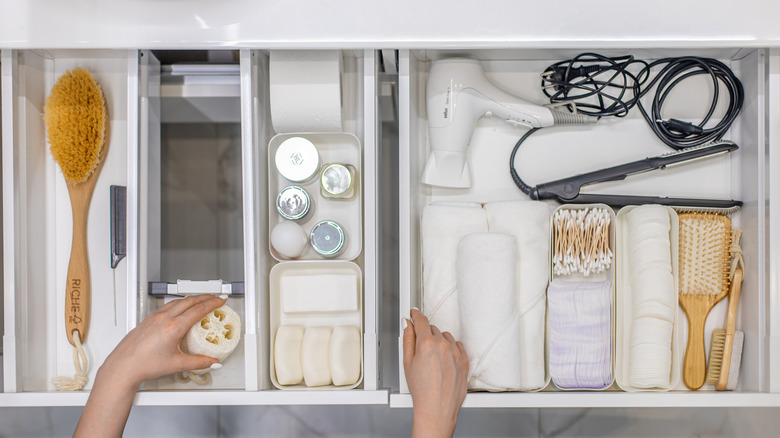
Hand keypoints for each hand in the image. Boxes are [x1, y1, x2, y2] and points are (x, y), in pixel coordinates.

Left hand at [98, 294, 225, 389]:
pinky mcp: (148, 319)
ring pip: (178, 301)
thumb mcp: (177, 365)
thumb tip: (213, 362)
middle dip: (205, 297)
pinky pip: (168, 305)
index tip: (220, 300)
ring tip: (201, 300)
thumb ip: (199, 362)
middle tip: (215, 298)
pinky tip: (180, 307)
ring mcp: (155, 317)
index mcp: (173, 327)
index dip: (212, 303)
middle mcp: (164, 318)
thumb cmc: (144, 365)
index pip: (198, 310)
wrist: (123, 367)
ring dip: (192, 298)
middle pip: (190, 301)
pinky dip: (179, 303)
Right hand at [403, 308, 468, 437]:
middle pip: (432, 329)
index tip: (414, 313)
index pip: (421, 320)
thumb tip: (407, 325)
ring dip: (439, 342)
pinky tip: (444, 361)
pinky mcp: (465, 360)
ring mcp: (456, 352)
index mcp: (427, 343)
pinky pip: (457, 346)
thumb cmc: (422, 390)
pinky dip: (450, 349)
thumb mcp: (407, 363)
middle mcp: (443, 345)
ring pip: (445, 337)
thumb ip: (408, 339)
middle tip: (421, 350)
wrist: (437, 408)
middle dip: (425, 335)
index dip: (416, 315)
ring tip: (433, 360)